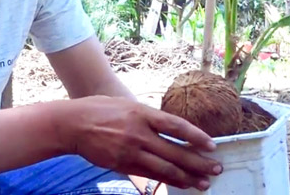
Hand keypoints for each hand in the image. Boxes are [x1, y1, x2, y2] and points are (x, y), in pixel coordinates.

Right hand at [60, 96, 222, 190]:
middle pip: (176, 151)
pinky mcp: (123, 165)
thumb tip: (169, 126)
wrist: (73, 124)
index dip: (196, 137)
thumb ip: (147, 116)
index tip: (212, 145)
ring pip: (166, 169)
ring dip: (188, 177)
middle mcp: (139, 133)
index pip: (176, 126)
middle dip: (199, 162)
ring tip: (204, 183)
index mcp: (142, 113)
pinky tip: (181, 184)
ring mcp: (131, 151)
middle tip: (217, 168)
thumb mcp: (127, 104)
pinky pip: (150, 177)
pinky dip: (168, 182)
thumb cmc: (100, 110)